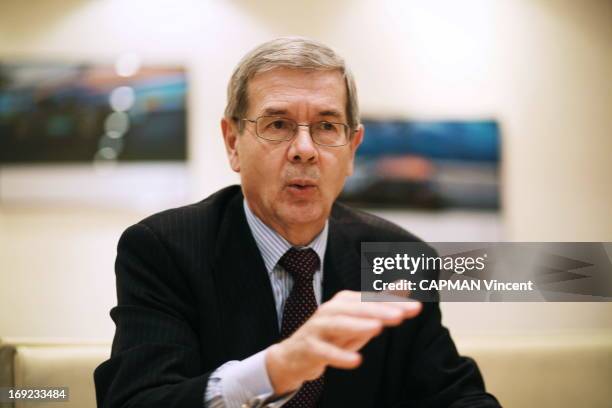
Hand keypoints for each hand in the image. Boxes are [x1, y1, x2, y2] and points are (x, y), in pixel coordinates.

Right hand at [265, 290, 420, 393]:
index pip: (371, 301)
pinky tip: (356, 360)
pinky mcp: (309, 347)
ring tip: (377, 328)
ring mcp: (318, 327)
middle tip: (401, 315)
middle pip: (357, 309)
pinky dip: (340, 355)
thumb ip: (381, 302)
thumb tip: (406, 284)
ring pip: (339, 324)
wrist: (294, 356)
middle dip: (379, 311)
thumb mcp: (358, 319)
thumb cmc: (333, 335)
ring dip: (358, 326)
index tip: (416, 308)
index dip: (393, 304)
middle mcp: (331, 310)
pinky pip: (325, 351)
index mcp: (344, 301)